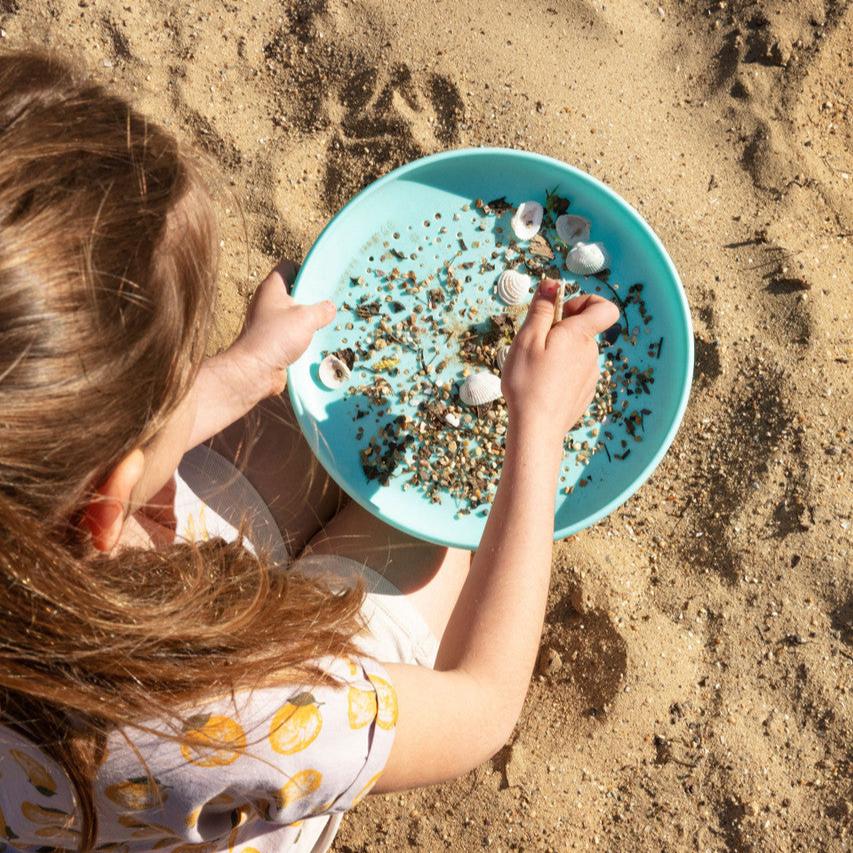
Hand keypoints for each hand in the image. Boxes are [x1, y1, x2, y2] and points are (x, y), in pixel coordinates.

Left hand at [229, 261, 335, 398]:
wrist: (254, 370)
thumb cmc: (276, 337)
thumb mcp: (306, 318)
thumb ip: (322, 310)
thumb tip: (330, 308)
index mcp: (272, 288)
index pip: (288, 267)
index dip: (304, 270)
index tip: (321, 282)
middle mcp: (268, 302)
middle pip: (293, 292)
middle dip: (312, 298)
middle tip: (330, 304)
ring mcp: (269, 322)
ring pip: (294, 315)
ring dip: (309, 320)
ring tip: (328, 324)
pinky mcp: (272, 341)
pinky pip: (292, 333)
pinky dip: (304, 337)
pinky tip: (318, 342)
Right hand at [501, 278, 618, 443]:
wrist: (536, 429)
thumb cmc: (527, 382)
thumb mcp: (527, 339)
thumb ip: (542, 308)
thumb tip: (552, 283)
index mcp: (580, 335)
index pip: (604, 308)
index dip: (585, 302)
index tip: (561, 313)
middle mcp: (591, 354)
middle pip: (583, 330)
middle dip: (561, 330)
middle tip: (535, 344)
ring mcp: (590, 375)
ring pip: (577, 352)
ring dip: (559, 353)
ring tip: (535, 369)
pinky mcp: (584, 393)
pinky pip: (575, 373)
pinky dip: (560, 373)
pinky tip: (542, 385)